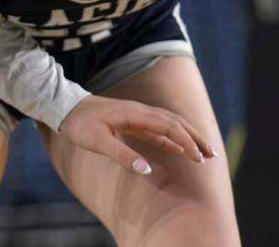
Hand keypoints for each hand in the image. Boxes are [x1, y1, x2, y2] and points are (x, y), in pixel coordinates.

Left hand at [58, 95, 216, 175]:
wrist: (66, 108)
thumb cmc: (80, 124)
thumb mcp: (96, 142)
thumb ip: (120, 155)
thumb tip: (146, 170)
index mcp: (135, 114)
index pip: (169, 126)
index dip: (186, 142)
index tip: (198, 159)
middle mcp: (140, 111)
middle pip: (175, 122)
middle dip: (195, 138)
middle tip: (212, 156)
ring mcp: (137, 115)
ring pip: (169, 124)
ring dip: (187, 137)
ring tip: (203, 153)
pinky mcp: (131, 121)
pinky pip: (157, 129)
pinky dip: (171, 139)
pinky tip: (178, 150)